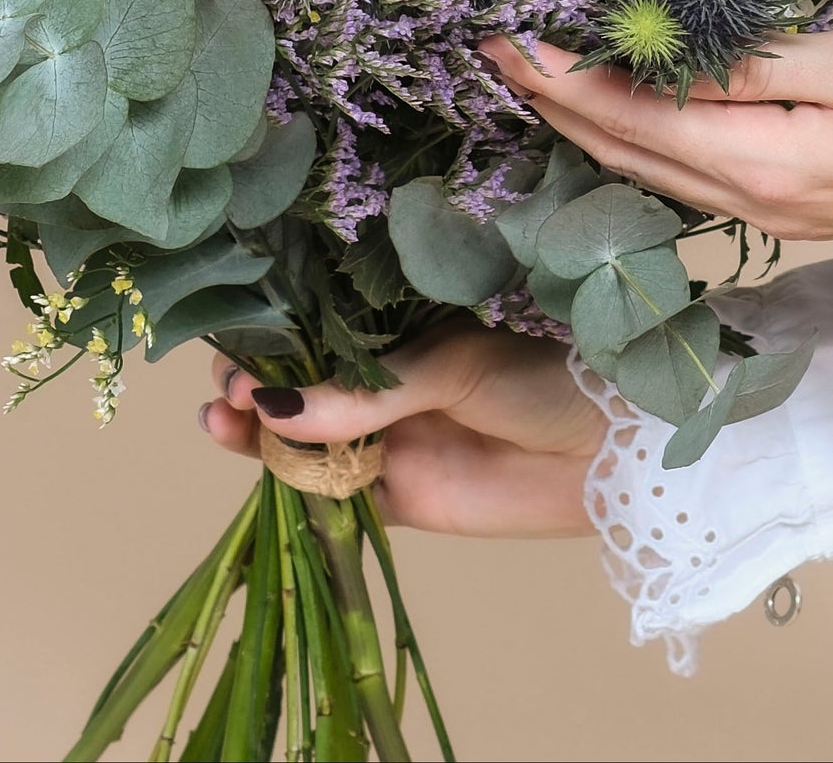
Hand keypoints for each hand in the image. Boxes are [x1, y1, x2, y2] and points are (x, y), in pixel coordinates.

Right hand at [199, 321, 604, 537]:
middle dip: (254, 387)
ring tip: (221, 421)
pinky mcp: (401, 501)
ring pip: (304, 444)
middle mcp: (385, 388)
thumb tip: (275, 405)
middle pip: (298, 390)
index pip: (317, 332)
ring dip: (258, 436)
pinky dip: (294, 488)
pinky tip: (260, 468)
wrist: (612, 454)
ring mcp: (389, 444)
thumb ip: (367, 390)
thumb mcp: (453, 366)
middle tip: (227, 391)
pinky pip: (334, 499)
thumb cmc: (543, 380)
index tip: (234, 343)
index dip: (271, 339)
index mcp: (399, 335)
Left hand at [481, 23, 832, 244]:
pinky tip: (618, 122)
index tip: (502, 38)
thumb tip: (663, 58)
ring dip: (585, 124)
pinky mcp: (792, 206)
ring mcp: (772, 212)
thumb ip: (754, 66)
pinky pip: (685, 177)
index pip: (630, 117)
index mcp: (762, 163)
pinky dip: (635, 142)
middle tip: (492, 49)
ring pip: (648, 169)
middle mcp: (752, 200)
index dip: (559, 78)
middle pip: (624, 151)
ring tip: (534, 79)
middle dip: (552, 101)